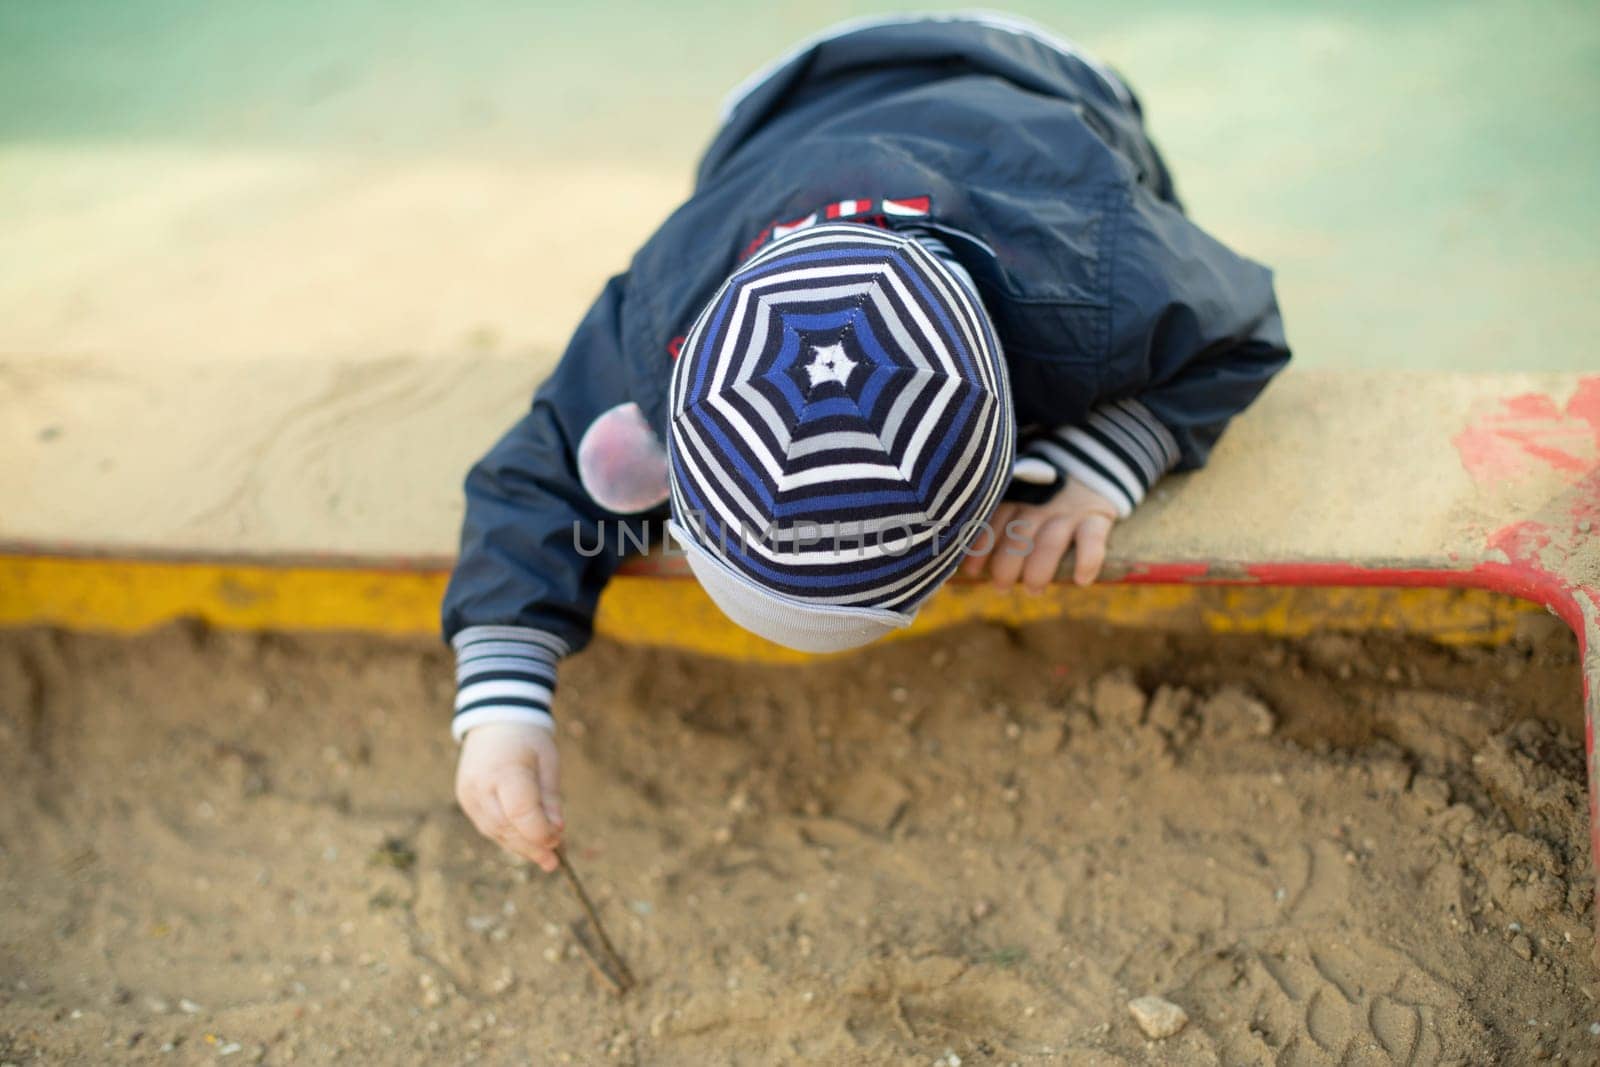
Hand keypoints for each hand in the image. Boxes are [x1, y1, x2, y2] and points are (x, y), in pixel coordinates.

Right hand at [455, 721, 563, 871]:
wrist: (494, 720)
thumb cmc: (528, 739)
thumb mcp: (548, 761)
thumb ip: (550, 797)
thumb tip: (557, 831)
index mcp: (504, 770)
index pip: (520, 811)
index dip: (540, 831)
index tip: (559, 838)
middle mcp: (480, 786)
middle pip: (507, 827)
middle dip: (532, 846)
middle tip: (554, 859)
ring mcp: (469, 795)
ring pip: (496, 832)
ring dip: (521, 846)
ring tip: (545, 857)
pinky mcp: (465, 801)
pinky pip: (488, 827)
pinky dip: (508, 836)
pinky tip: (527, 843)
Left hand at [960, 480, 1118, 592]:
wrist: (1091, 465)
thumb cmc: (1044, 495)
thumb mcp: (1019, 497)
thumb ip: (999, 522)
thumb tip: (969, 565)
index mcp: (1016, 498)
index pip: (993, 524)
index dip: (980, 549)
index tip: (972, 572)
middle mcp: (1039, 504)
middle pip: (1018, 537)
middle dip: (1006, 567)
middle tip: (1002, 588)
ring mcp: (1069, 510)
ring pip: (1049, 542)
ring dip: (1039, 570)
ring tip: (1033, 590)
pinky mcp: (1097, 516)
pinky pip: (1092, 539)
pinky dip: (1087, 560)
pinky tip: (1081, 580)